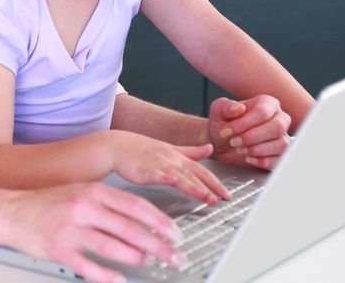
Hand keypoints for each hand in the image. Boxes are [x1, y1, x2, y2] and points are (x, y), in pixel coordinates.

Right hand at [2, 182, 183, 282]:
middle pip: (129, 228)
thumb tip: (143, 222)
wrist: (11, 212)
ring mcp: (70, 229)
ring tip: (148, 263)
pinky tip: (119, 279)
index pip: (135, 206)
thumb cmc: (48, 204)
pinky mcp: (58, 249)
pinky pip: (88, 266)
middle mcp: (83, 207)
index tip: (176, 234)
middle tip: (173, 256)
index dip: (160, 221)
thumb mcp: (81, 193)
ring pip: (112, 247)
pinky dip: (106, 275)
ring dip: (136, 258)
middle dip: (157, 245)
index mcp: (92, 191)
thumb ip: (109, 205)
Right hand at [111, 132, 229, 205]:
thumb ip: (191, 151)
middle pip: (194, 174)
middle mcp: (171, 160)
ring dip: (193, 186)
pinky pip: (156, 174)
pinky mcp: (144, 169)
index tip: (227, 195)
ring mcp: (158, 164)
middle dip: (209, 187)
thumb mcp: (170, 149)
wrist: (118, 146)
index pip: (201, 170)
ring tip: (206, 196)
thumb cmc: (141, 150)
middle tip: (222, 198)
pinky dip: (165, 177)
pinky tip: (172, 181)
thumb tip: (210, 148)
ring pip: (179, 176)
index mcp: (178, 157)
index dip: (215, 182)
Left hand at [207, 96, 291, 169]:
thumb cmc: (223, 123)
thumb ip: (225, 106)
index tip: (226, 131)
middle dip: (252, 137)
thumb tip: (238, 108)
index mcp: (266, 103)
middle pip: (277, 127)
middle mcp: (279, 118)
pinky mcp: (280, 154)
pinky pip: (280, 159)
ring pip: (281, 144)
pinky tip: (249, 159)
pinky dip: (263, 161)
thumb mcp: (218, 111)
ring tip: (240, 150)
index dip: (244, 124)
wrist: (222, 142)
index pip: (262, 112)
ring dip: (257, 150)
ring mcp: (282, 136)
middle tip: (234, 142)